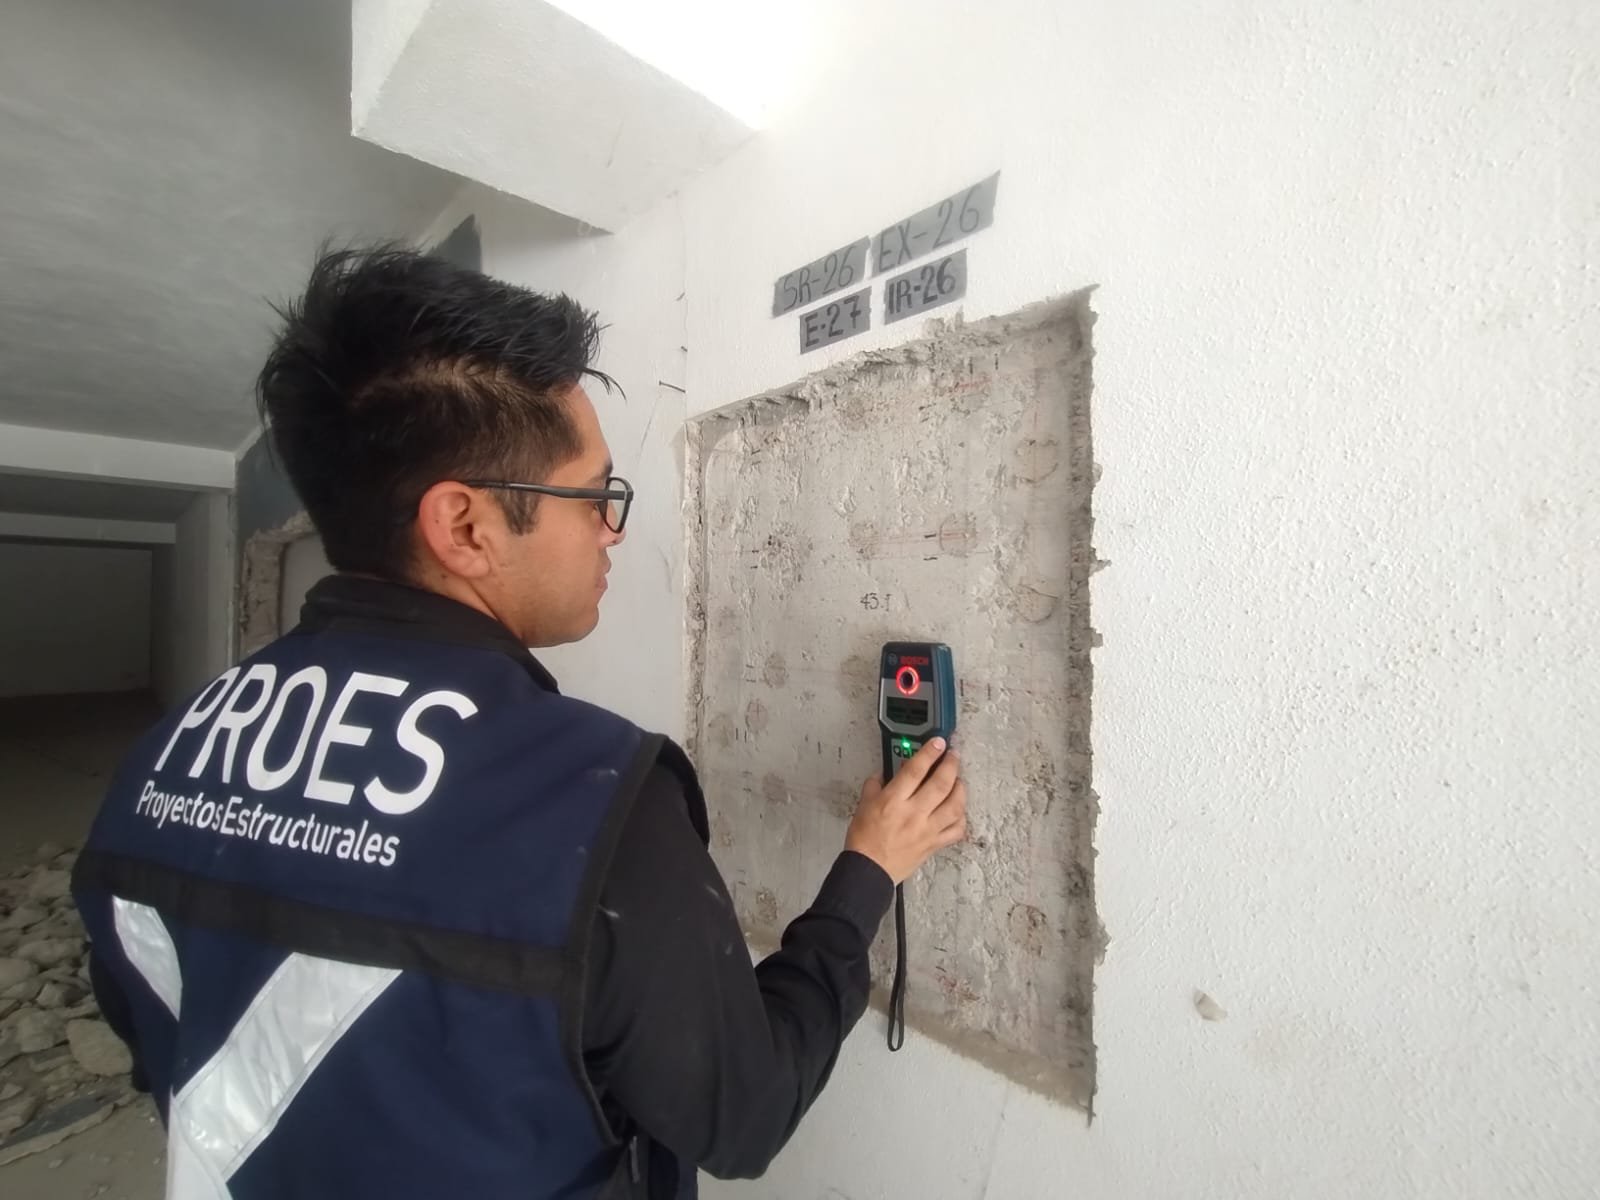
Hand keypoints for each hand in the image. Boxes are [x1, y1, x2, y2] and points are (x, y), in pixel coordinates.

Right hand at [845, 738, 966, 885]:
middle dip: (951, 764)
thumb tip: (885, 773)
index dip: (930, 752)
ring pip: (955, 805)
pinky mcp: (934, 844)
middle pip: (941, 783)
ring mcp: (927, 830)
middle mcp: (913, 813)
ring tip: (958, 780)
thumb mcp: (864, 805)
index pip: (916, 769)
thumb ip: (875, 785)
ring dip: (960, 788)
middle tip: (953, 755)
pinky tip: (958, 810)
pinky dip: (961, 818)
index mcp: (893, 801)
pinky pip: (956, 830)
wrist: (868, 870)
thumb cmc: (864, 840)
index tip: (938, 742)